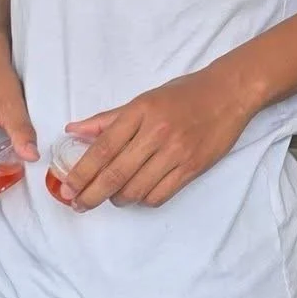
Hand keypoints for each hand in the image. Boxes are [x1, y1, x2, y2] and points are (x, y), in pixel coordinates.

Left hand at [61, 68, 257, 210]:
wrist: (229, 93)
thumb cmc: (184, 94)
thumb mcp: (144, 99)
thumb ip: (108, 119)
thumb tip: (73, 131)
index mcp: (141, 112)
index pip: (102, 149)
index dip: (81, 172)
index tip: (67, 188)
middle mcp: (157, 133)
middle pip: (115, 174)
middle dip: (91, 194)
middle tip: (78, 204)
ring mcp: (176, 152)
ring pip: (136, 189)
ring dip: (117, 199)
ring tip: (111, 196)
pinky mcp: (192, 168)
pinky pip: (159, 195)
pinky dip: (143, 200)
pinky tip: (138, 193)